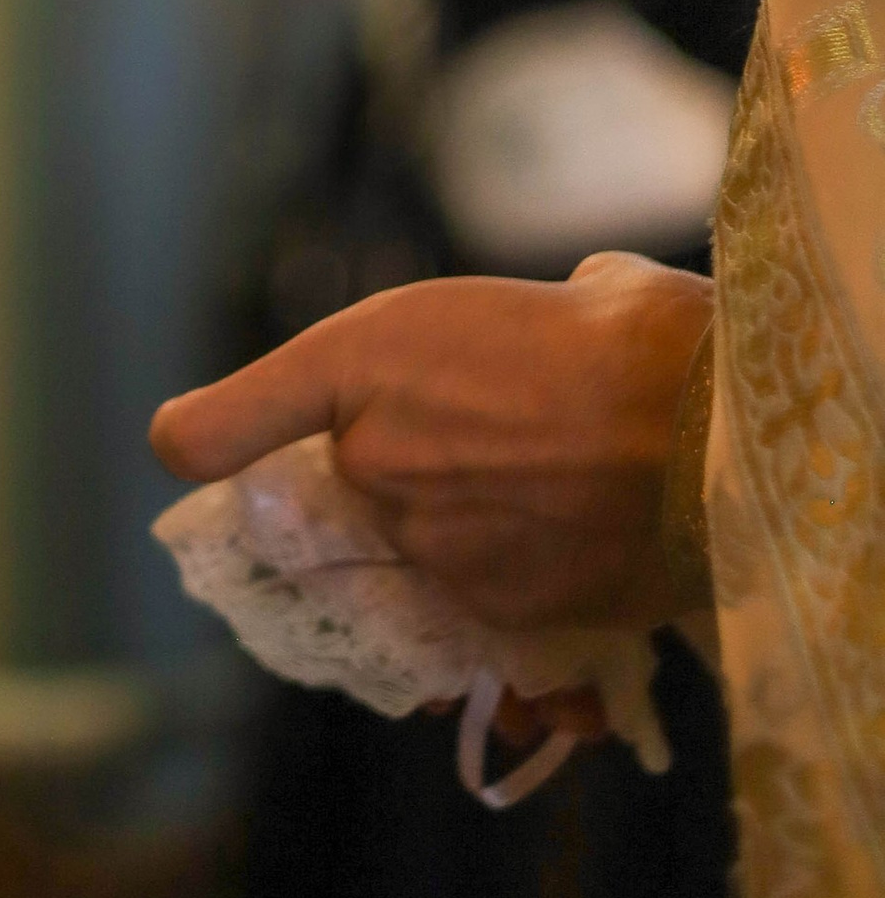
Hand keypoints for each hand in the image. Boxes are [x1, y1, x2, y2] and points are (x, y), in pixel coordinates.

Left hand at [149, 250, 712, 631]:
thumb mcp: (556, 288)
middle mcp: (370, 462)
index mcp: (364, 360)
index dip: (206, 437)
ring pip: (419, 545)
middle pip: (355, 488)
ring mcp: (425, 544)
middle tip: (497, 433)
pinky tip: (580, 532)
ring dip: (464, 525)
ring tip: (559, 480)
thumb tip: (557, 328)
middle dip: (404, 470)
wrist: (710, 426)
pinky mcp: (489, 609)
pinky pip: (481, 597)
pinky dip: (516, 575)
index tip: (187, 446)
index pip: (223, 425)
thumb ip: (502, 335)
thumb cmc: (633, 330)